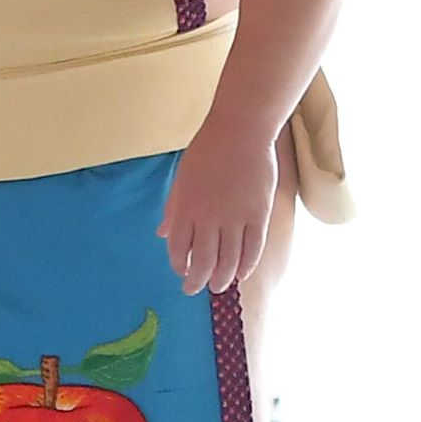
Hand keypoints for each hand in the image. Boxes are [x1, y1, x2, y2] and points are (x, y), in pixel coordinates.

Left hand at [161, 122, 278, 297]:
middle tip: (196, 290)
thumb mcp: (181, 179)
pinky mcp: (258, 214)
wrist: (239, 132)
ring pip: (229, 260)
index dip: (179, 266)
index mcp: (185, 209)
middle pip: (202, 261)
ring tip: (218, 286)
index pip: (178, 249)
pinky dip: (247, 265)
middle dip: (197, 281)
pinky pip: (253, 249)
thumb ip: (173, 210)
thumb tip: (162, 234)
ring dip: (222, 278)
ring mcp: (235, 218)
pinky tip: (242, 274)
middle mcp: (208, 218)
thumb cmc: (207, 152)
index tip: (181, 273)